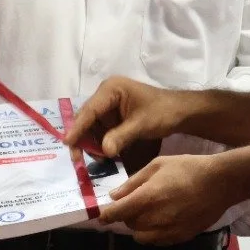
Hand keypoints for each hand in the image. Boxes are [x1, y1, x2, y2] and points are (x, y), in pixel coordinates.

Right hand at [64, 76, 196, 157]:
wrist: (181, 113)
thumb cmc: (163, 112)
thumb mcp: (141, 124)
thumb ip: (121, 137)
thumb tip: (104, 152)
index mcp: (111, 89)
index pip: (90, 110)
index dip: (78, 128)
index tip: (68, 142)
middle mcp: (105, 95)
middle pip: (87, 118)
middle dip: (82, 138)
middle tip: (77, 158)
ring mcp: (109, 106)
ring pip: (92, 127)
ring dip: (91, 143)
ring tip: (95, 159)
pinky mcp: (114, 117)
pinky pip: (101, 131)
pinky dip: (101, 143)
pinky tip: (102, 155)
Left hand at [96, 154, 234, 244]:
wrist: (220, 182)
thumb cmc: (187, 168)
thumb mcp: (157, 165)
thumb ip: (133, 182)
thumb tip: (114, 196)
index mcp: (147, 198)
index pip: (117, 213)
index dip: (106, 215)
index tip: (101, 215)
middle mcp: (156, 218)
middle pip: (129, 225)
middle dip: (126, 216)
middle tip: (133, 204)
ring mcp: (169, 230)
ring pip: (141, 237)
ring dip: (139, 227)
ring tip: (147, 214)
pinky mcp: (181, 237)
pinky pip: (158, 241)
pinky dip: (153, 234)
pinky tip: (161, 220)